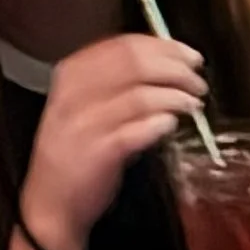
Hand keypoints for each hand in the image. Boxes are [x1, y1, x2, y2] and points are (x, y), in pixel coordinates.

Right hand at [20, 31, 212, 249]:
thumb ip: (117, 84)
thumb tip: (166, 66)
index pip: (123, 45)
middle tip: (198, 82)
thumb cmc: (77, 154)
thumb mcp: (86, 107)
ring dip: (175, 97)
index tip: (190, 56)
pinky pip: (135, 131)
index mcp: (72, 74)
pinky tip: (172, 125)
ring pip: (139, 95)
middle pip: (134, 64)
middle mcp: (74, 93)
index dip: (164, 47)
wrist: (51, 204)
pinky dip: (159, 124)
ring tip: (193, 104)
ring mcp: (84, 123)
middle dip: (175, 69)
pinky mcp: (98, 153)